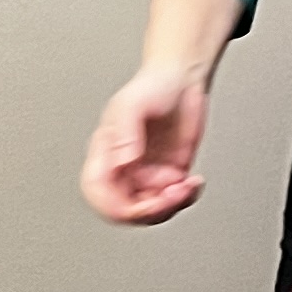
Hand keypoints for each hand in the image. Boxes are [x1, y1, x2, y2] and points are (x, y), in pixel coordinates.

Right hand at [82, 61, 211, 223]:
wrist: (184, 81)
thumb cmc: (154, 85)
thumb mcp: (134, 104)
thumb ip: (125, 133)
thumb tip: (124, 162)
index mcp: (105, 152)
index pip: (98, 191)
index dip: (116, 207)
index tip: (143, 204)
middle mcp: (123, 167)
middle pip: (124, 209)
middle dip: (151, 210)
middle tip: (173, 194)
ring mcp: (145, 174)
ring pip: (150, 211)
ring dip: (171, 205)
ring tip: (186, 183)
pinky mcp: (167, 177)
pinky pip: (171, 202)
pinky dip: (185, 199)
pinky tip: (193, 182)